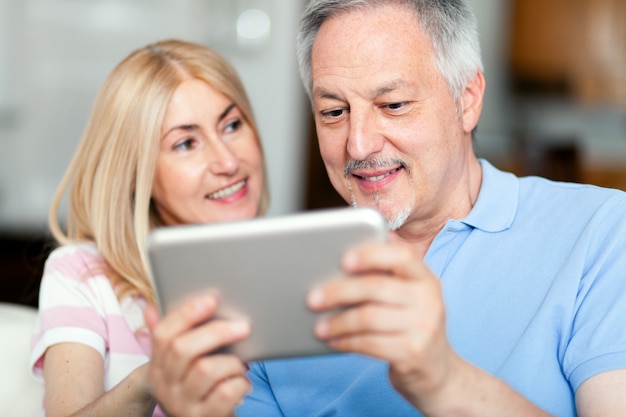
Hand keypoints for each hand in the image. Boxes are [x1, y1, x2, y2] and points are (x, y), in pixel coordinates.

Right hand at [144, 293, 251, 416]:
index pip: (163, 334)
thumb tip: (150, 307)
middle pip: (183, 348)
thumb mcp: (176, 366)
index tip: (212, 299)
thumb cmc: (193, 387)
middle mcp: (164, 385)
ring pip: (206, 369)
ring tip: (241, 366)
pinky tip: (242, 384)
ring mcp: (181, 404)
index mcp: (157, 366)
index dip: (187, 313)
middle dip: (217, 332)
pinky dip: (239, 384)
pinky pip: (224, 394)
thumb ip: (169, 337)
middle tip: (243, 327)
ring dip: (232, 363)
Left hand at [306, 240, 457, 407]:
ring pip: (368, 317)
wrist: (437, 373)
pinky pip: (369, 343)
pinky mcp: (412, 353)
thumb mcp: (409, 298)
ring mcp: (423, 328)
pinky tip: (333, 342)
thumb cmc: (412, 327)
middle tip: (312, 298)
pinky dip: (346, 342)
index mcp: (426, 279)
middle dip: (339, 292)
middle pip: (376, 287)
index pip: (401, 256)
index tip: (343, 260)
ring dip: (337, 322)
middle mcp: (429, 300)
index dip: (371, 255)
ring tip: (318, 326)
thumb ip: (387, 274)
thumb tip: (350, 251)